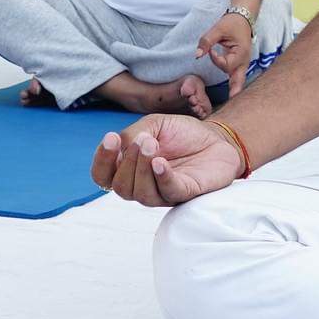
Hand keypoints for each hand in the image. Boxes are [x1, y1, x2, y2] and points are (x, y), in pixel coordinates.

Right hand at [91, 113, 242, 206]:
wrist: (216, 138)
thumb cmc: (182, 134)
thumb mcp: (153, 124)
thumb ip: (132, 133)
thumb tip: (121, 146)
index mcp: (129, 170)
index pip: (103, 176)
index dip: (102, 161)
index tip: (111, 138)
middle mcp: (142, 185)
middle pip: (120, 187)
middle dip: (127, 162)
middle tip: (142, 139)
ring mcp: (163, 193)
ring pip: (141, 194)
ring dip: (142, 168)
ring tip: (151, 144)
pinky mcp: (185, 194)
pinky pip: (168, 192)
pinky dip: (161, 177)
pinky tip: (160, 162)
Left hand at [195, 9, 254, 96]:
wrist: (243, 17)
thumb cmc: (232, 23)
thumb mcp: (218, 29)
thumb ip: (206, 41)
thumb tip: (197, 55)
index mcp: (241, 52)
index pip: (226, 65)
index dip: (216, 60)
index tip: (211, 51)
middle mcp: (244, 60)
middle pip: (240, 79)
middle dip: (235, 90)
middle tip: (231, 102)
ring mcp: (243, 62)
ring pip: (239, 79)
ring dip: (235, 89)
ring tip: (230, 101)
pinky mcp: (240, 62)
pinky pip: (237, 75)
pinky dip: (235, 84)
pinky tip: (231, 92)